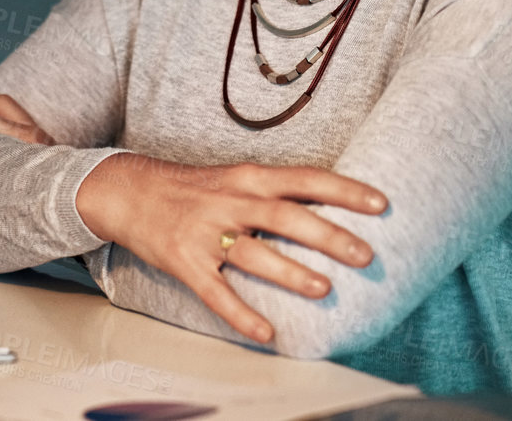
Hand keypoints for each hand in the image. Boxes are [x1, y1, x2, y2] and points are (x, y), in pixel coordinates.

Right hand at [74, 154, 386, 344]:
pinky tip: (266, 333)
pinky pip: (216, 292)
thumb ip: (277, 192)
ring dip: (290, 272)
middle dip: (328, 236)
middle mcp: (231, 202)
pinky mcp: (185, 262)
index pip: (305, 178)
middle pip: (286, 216)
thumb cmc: (195, 188)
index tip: (381, 203)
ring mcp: (207, 233)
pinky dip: (241, 314)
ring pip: (254, 253)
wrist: (131, 191)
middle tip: (365, 254)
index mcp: (249, 178)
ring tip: (324, 289)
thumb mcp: (237, 177)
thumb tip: (332, 208)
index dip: (344, 190)